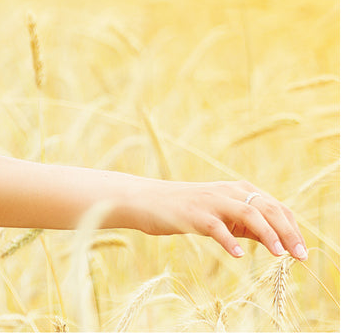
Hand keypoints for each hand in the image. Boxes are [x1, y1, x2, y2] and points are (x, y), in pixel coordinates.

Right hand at [129, 180, 306, 259]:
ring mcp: (210, 201)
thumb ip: (244, 223)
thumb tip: (275, 240)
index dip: (293, 228)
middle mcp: (228, 192)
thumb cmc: (183, 210)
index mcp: (237, 190)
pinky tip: (238, 254)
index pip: (276, 207)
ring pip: (248, 213)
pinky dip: (230, 240)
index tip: (302, 251)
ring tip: (278, 254)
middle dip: (288, 233)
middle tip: (300, 256)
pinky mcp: (193, 214)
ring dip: (268, 233)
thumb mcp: (219, 213)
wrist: (144, 200)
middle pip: (268, 209)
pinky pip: (216, 227)